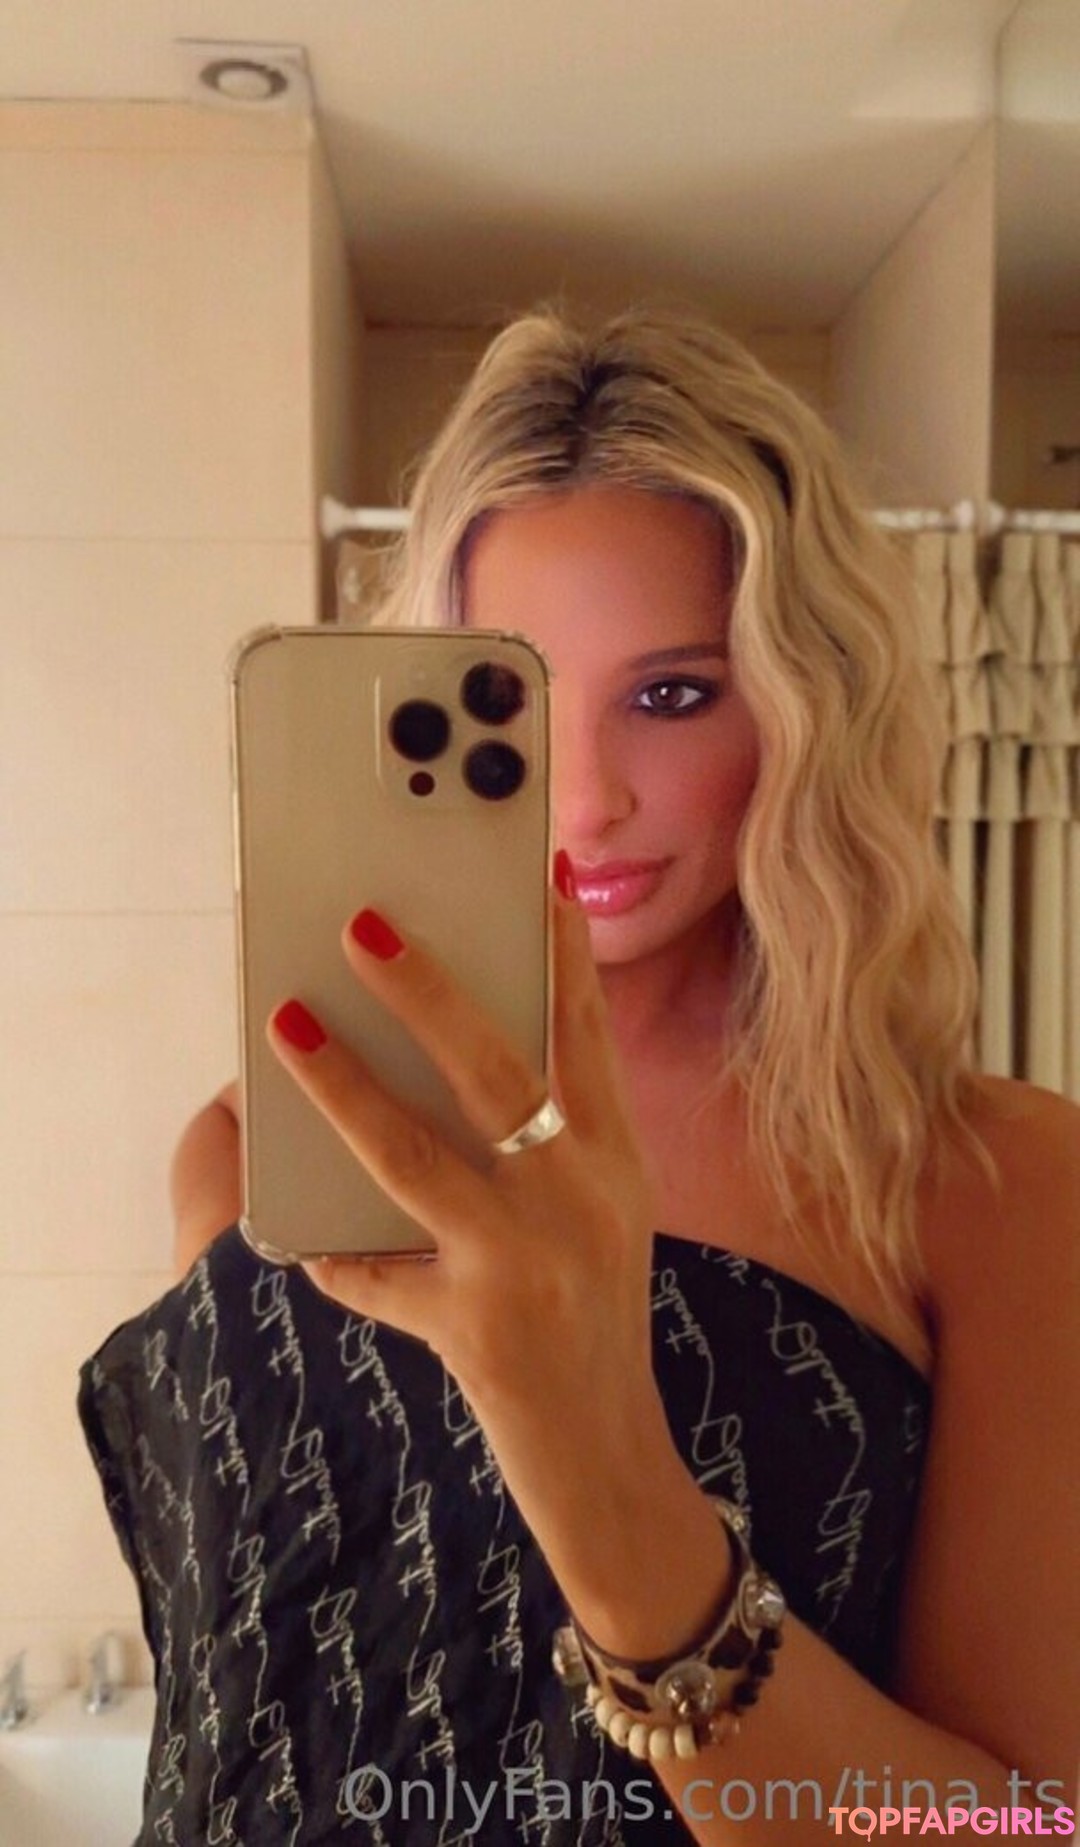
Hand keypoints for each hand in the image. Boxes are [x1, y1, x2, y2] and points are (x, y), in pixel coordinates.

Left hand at [264, 863, 693, 1577]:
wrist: (607, 1453)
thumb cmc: (590, 1307)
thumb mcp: (602, 1210)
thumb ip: (553, 1135)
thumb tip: (452, 1045)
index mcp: (613, 1159)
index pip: (586, 1034)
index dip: (564, 952)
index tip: (539, 874)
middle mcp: (579, 1198)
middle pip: (494, 1070)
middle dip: (425, 989)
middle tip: (362, 923)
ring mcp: (525, 1261)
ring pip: (413, 1154)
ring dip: (342, 1083)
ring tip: (288, 1021)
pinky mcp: (474, 1325)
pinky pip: (376, 1274)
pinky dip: (333, 1253)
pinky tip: (291, 1234)